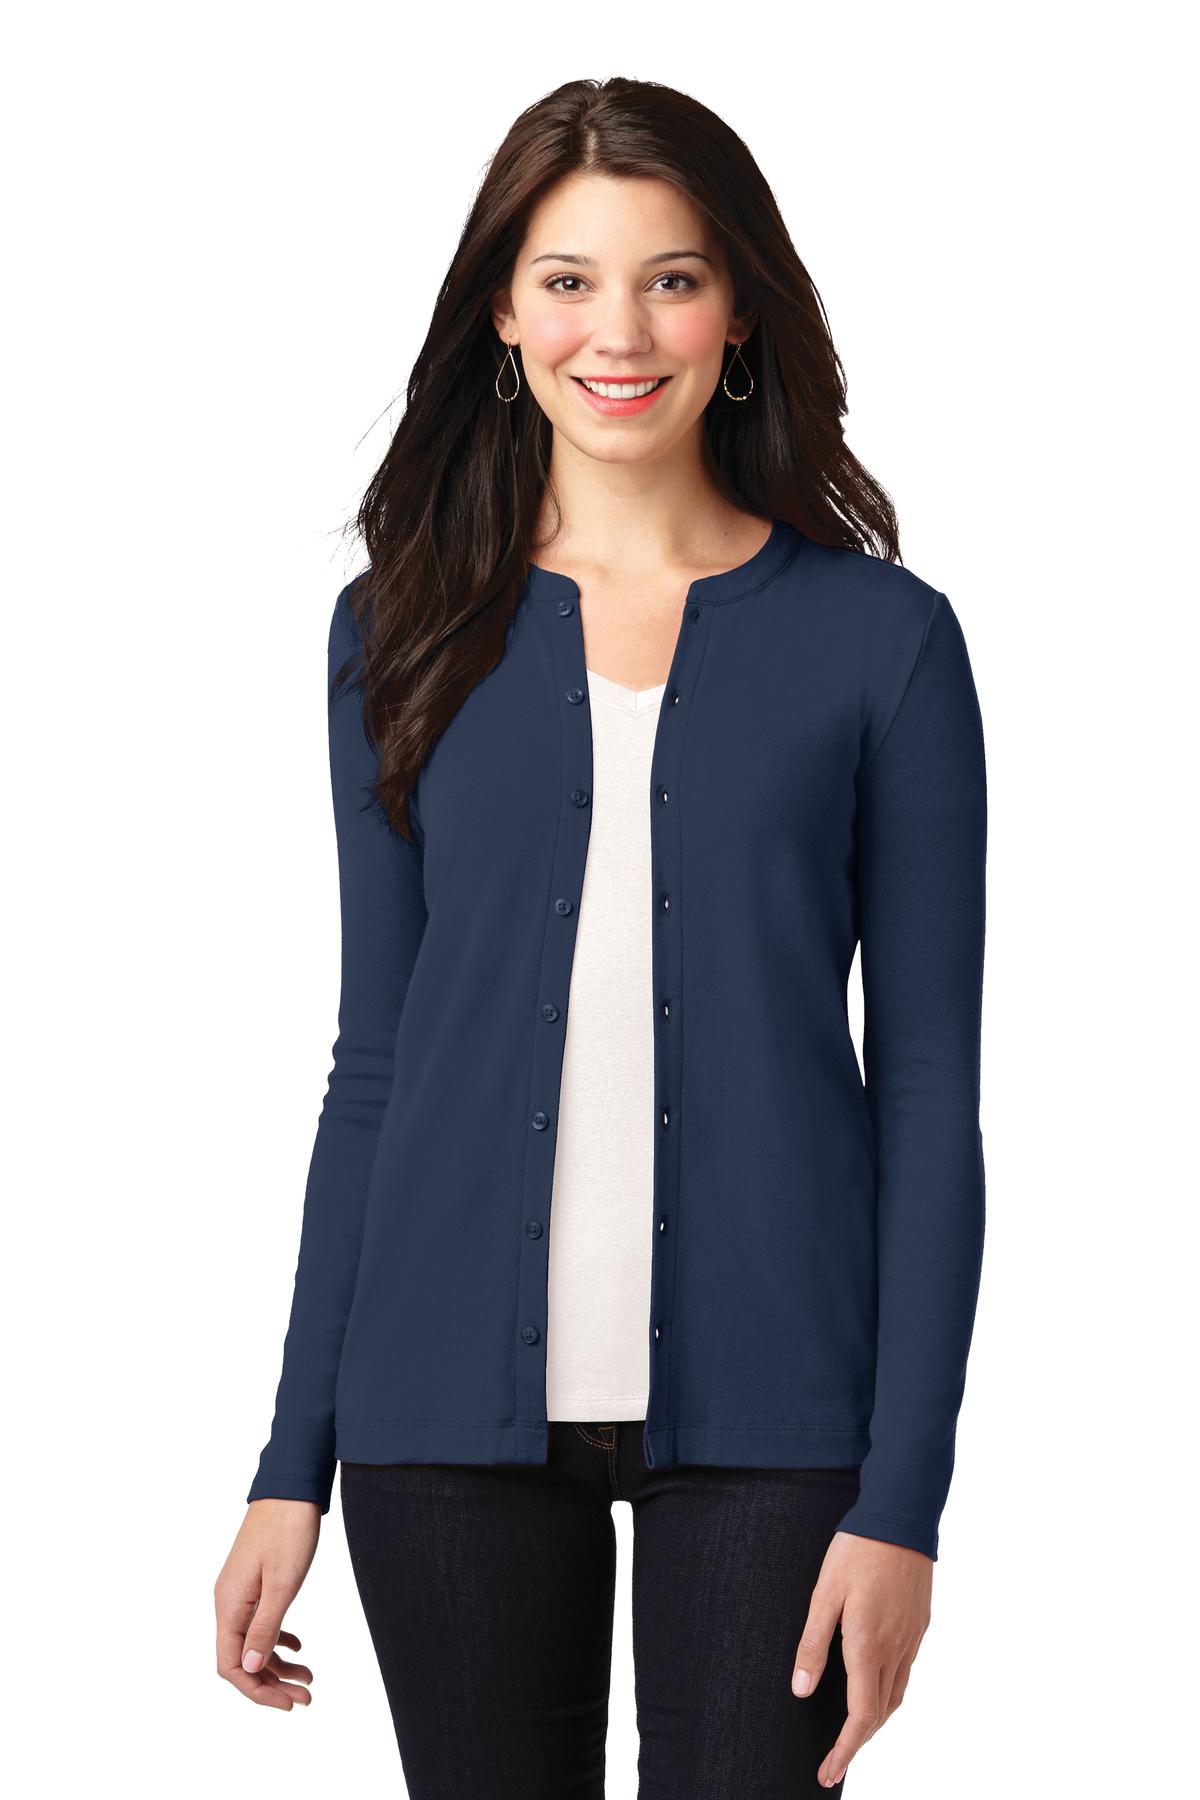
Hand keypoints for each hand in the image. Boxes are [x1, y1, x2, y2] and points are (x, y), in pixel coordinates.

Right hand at [214, 1498, 321, 1708]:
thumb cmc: (288, 1529)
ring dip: (277, 1664)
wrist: (291, 1486)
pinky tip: (298, 1646)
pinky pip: (259, 1622)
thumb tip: (250, 1670)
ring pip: (253, 1642)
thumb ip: (265, 1626)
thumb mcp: (282, 1582)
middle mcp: (228, 1601)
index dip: (257, 1690)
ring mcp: (240, 1592)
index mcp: (230, 1604)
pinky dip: (278, 1638)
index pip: (231, 1665)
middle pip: (242, 1658)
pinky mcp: (253, 1582)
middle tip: (305, 1697)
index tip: (287, 1703)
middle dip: (271, 1683)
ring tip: (308, 1678)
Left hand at [791, 1528, 932, 1787]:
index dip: (845, 1750)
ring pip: (896, 1696)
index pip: (860, 1716)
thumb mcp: (824, 1593)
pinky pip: (905, 1672)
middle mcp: (895, 1649)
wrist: (901, 1516)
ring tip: (851, 1733)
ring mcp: (911, 1637)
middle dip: (857, 1743)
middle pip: (880, 1714)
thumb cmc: (858, 1549)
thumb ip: (813, 1644)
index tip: (828, 1772)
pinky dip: (889, 1693)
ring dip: (874, 1721)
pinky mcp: (919, 1624)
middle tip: (833, 1762)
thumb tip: (800, 1691)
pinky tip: (874, 1685)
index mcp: (868, 1645)